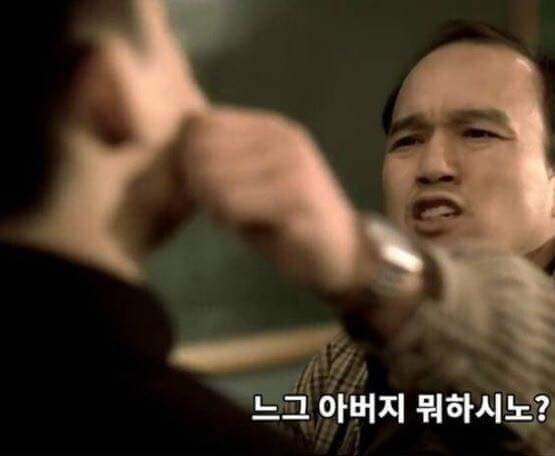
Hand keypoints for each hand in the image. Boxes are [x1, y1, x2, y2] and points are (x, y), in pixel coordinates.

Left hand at [181, 107, 365, 294]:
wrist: (343, 256)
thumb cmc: (290, 225)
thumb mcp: (253, 184)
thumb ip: (221, 163)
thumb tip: (176, 148)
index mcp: (273, 128)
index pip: (201, 124)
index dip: (186, 158)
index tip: (200, 189)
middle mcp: (284, 138)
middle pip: (201, 148)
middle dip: (194, 183)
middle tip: (212, 209)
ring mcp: (292, 165)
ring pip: (212, 177)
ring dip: (210, 205)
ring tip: (229, 218)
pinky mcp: (295, 196)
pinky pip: (231, 203)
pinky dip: (226, 219)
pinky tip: (241, 226)